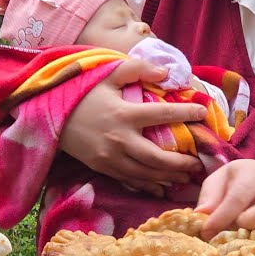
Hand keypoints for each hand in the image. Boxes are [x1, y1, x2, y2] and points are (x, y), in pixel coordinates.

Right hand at [59, 58, 206, 187]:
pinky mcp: (103, 169)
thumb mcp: (109, 73)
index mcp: (124, 113)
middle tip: (199, 162)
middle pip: (159, 158)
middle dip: (182, 162)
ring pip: (147, 174)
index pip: (163, 114)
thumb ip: (138, 69)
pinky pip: (131, 181)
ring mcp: (111, 158)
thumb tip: (167, 73)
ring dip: (170, 177)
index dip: (186, 113)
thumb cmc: (83, 92)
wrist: (51, 117)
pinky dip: (149, 186)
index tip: (203, 113)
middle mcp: (120, 140)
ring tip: (187, 176)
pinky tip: (163, 186)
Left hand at [195, 159, 254, 240]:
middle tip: (237, 230)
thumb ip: (208, 199)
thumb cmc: (230, 187)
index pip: (239, 195)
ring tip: (254, 233)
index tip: (208, 232)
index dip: (222, 216)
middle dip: (253, 222)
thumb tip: (201, 215)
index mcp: (251, 171)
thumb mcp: (215, 185)